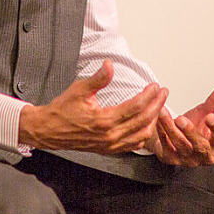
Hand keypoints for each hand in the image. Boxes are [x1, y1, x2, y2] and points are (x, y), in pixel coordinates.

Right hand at [18, 61, 168, 154]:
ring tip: (159, 106)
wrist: (50, 130)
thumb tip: (110, 65)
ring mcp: (111, 145)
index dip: (148, 96)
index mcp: (104, 120)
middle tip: (163, 93)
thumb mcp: (79, 89)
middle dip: (157, 105)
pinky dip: (145, 134)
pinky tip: (147, 124)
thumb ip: (98, 79)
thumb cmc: (63, 109)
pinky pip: (134, 144)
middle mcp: (110, 135)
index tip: (154, 85)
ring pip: (142, 134)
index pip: (135, 107)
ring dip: (154, 120)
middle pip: (143, 121)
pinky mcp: (109, 149)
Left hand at [149, 81, 213, 166]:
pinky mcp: (171, 158)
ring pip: (180, 145)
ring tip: (163, 112)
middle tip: (181, 119)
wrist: (173, 134)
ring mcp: (187, 159)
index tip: (210, 116)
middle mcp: (204, 156)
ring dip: (170, 128)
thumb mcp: (205, 112)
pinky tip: (157, 119)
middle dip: (190, 132)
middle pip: (200, 147)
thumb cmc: (192, 125)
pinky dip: (160, 131)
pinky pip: (165, 146)